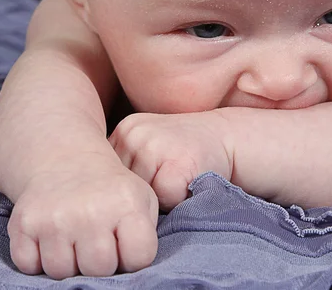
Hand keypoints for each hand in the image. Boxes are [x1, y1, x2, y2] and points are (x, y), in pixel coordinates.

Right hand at [7, 159, 158, 278]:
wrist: (66, 161)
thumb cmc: (110, 190)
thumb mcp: (140, 198)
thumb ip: (145, 232)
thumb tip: (134, 266)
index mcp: (126, 202)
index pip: (139, 257)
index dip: (133, 256)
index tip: (125, 243)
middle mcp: (90, 210)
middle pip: (99, 269)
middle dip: (99, 262)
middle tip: (97, 240)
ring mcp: (55, 218)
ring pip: (62, 272)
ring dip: (68, 261)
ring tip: (74, 236)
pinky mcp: (24, 224)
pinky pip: (30, 266)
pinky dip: (37, 258)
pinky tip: (51, 236)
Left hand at [109, 111, 233, 210]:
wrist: (228, 137)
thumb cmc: (185, 151)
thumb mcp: (148, 146)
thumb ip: (125, 162)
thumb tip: (102, 201)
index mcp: (124, 129)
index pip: (109, 176)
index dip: (132, 184)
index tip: (155, 171)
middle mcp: (134, 133)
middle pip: (124, 187)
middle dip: (144, 191)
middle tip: (170, 173)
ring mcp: (154, 146)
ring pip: (142, 195)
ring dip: (160, 196)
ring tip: (179, 175)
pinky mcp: (176, 163)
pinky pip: (165, 198)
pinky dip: (179, 198)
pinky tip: (190, 178)